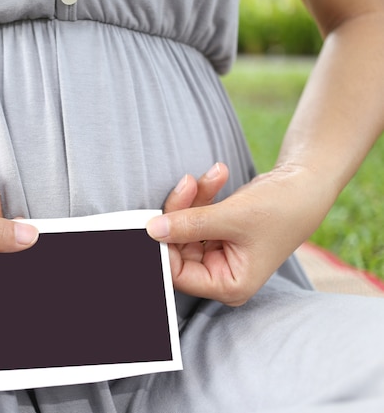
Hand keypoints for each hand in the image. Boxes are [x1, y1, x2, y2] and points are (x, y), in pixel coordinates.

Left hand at [147, 164, 327, 305]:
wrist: (307, 183)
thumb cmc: (282, 207)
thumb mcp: (233, 216)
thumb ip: (190, 225)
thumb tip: (153, 230)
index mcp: (229, 284)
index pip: (178, 274)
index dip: (163, 246)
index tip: (154, 218)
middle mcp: (221, 274)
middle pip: (177, 247)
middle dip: (180, 212)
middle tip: (186, 184)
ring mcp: (218, 253)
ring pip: (184, 228)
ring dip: (191, 199)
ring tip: (209, 176)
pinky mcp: (216, 233)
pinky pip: (195, 216)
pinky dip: (201, 195)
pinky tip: (217, 175)